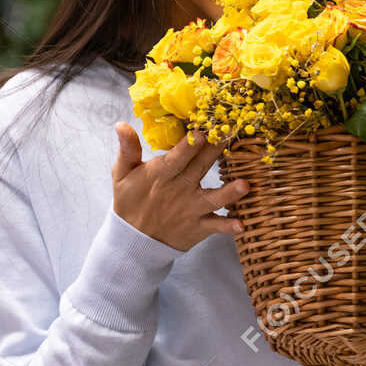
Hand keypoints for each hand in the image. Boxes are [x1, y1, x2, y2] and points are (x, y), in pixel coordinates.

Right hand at [110, 125, 249, 251]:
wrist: (133, 241)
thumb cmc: (129, 201)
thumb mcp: (121, 174)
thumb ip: (127, 150)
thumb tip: (121, 124)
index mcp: (160, 175)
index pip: (176, 157)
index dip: (189, 145)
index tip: (201, 131)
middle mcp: (178, 190)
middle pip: (199, 168)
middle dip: (215, 152)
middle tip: (231, 135)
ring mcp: (191, 209)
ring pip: (212, 199)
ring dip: (229, 193)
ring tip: (245, 185)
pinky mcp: (199, 226)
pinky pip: (215, 226)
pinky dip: (228, 227)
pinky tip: (242, 225)